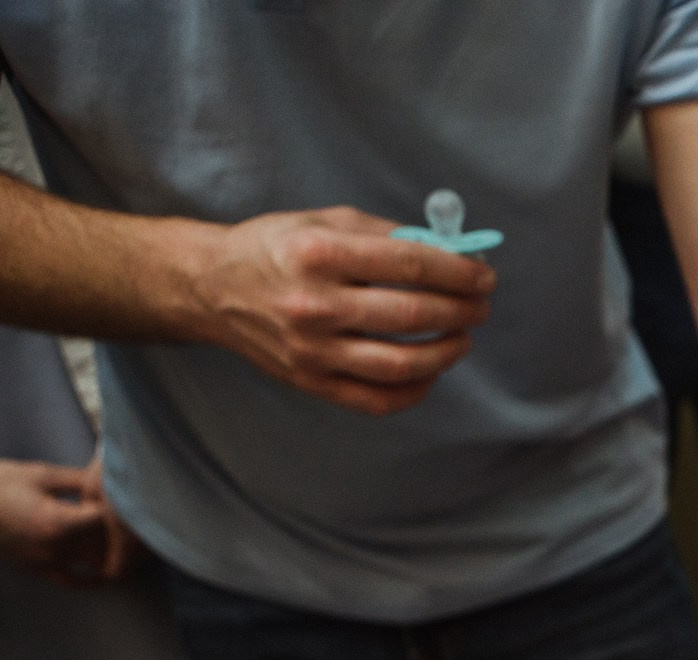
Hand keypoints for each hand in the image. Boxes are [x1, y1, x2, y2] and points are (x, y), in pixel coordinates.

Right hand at [0, 446, 131, 583]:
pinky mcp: (32, 568)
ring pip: (91, 566)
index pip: (106, 522)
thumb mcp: (42, 474)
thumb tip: (110, 479)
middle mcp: (53, 548)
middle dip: (122, 536)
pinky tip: (105, 573)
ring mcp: (42, 562)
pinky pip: (69, 581)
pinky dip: (89, 579)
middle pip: (104, 547)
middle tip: (137, 523)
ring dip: (111, 556)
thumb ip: (80, 480)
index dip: (120, 510)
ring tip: (129, 546)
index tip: (127, 499)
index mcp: (57, 522)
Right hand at [189, 207, 495, 415]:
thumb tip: (450, 251)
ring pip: (402, 364)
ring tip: (462, 337)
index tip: (484, 277)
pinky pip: (378, 399)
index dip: (458, 272)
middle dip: (462, 311)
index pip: (410, 264)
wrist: (213, 289)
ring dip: (447, 351)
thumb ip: (387, 235)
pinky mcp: (311, 382)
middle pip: (412, 313)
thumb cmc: (275, 249)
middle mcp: (314, 304)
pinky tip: (431, 370)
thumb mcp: (324, 222)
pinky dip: (416, 389)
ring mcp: (312, 350)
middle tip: (481, 306)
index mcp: (319, 254)